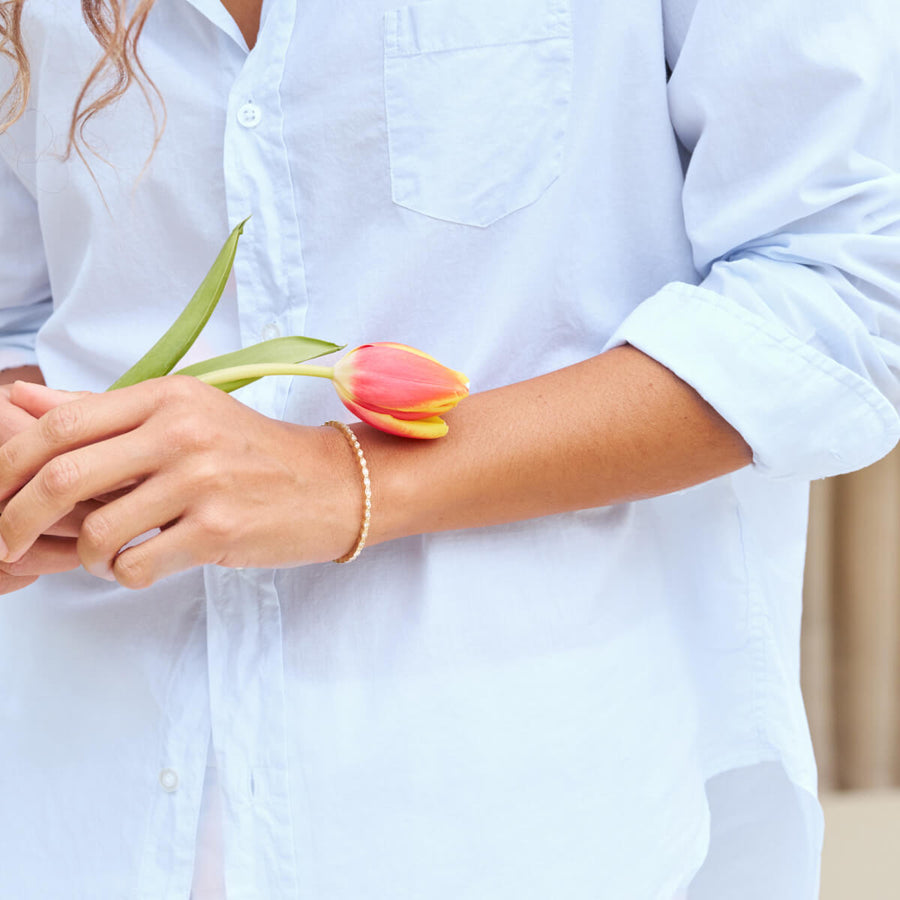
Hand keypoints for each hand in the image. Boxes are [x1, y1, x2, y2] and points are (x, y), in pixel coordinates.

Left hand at [0, 377, 360, 588]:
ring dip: (84, 557)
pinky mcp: (220, 530)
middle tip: (5, 542)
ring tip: (104, 556)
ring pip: (97, 532)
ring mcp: (202, 481)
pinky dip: (124, 575)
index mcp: (166, 397)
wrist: (331, 485)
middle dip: (15, 518)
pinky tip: (144, 565)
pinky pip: (137, 565)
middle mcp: (181, 432)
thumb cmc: (253, 452)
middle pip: (64, 477)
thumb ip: (103, 410)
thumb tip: (24, 401)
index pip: (61, 425)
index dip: (8, 464)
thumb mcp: (184, 414)